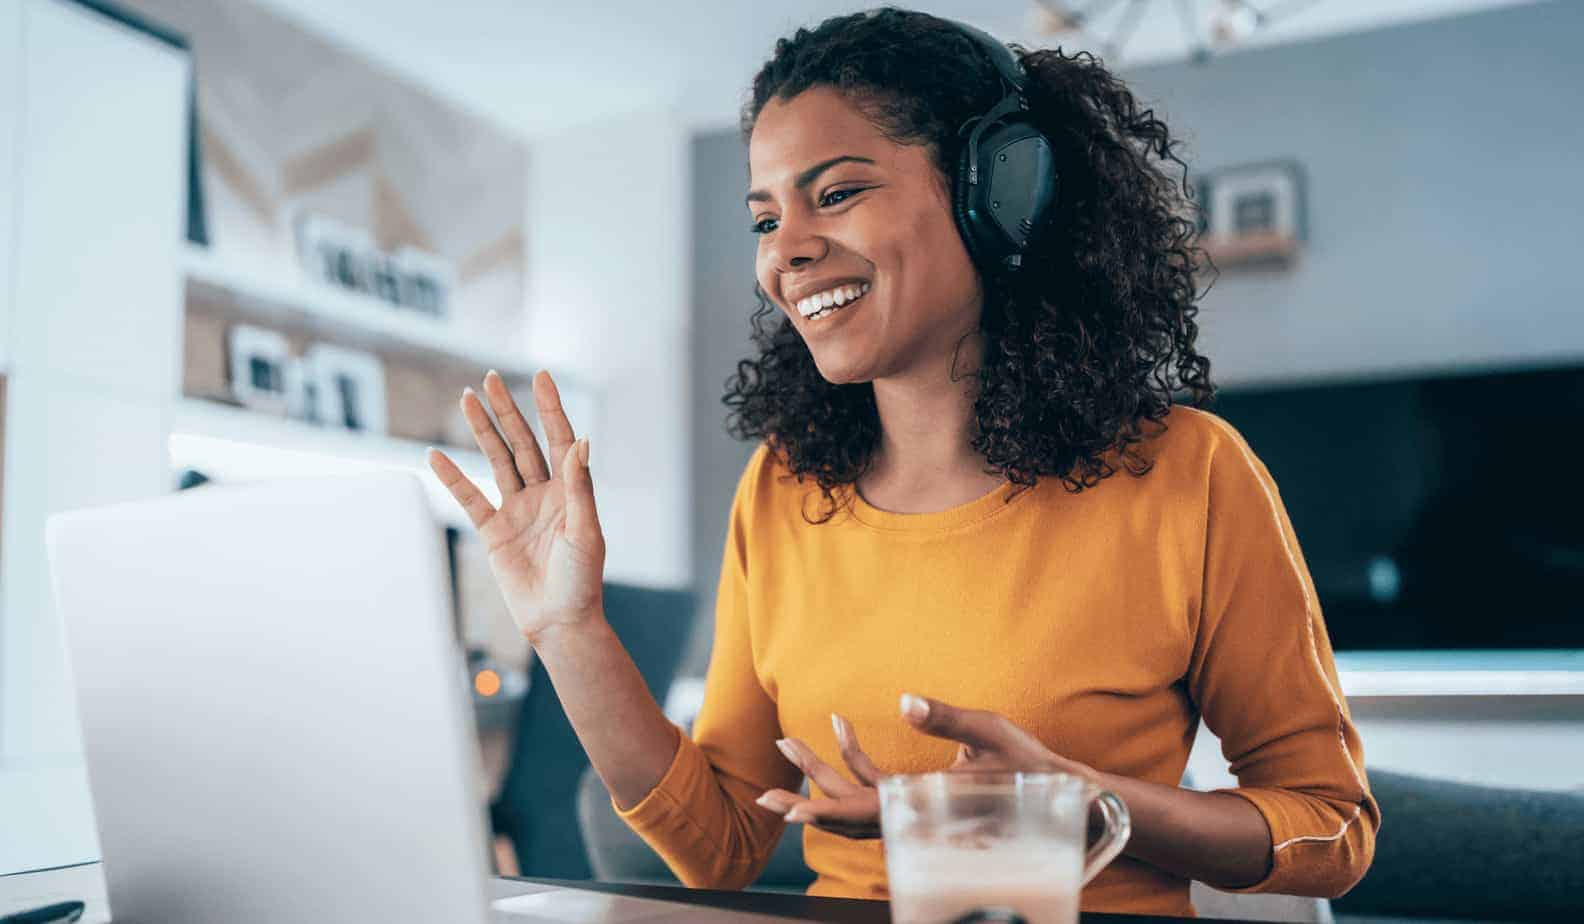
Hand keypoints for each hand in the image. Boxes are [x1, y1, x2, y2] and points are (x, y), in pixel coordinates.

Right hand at [428, 370, 604, 643]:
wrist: (559, 622)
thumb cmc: (582, 581)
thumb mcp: (585, 532)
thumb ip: (579, 487)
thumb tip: (582, 441)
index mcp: (570, 491)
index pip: (559, 440)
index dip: (550, 408)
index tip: (541, 376)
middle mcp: (543, 495)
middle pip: (522, 443)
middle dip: (507, 410)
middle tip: (491, 378)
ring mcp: (517, 511)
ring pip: (497, 461)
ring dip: (482, 431)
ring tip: (466, 398)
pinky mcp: (494, 532)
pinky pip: (470, 499)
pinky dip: (453, 478)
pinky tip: (436, 455)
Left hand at [755, 694, 1098, 839]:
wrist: (1058, 792)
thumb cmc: (1027, 763)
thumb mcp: (990, 731)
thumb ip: (946, 716)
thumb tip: (904, 701)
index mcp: (926, 805)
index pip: (863, 813)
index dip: (823, 812)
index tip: (787, 811)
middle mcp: (914, 814)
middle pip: (847, 811)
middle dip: (805, 795)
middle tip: (764, 789)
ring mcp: (914, 808)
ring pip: (856, 799)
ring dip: (822, 773)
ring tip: (789, 741)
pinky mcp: (919, 797)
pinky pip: (876, 785)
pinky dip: (854, 759)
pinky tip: (842, 725)